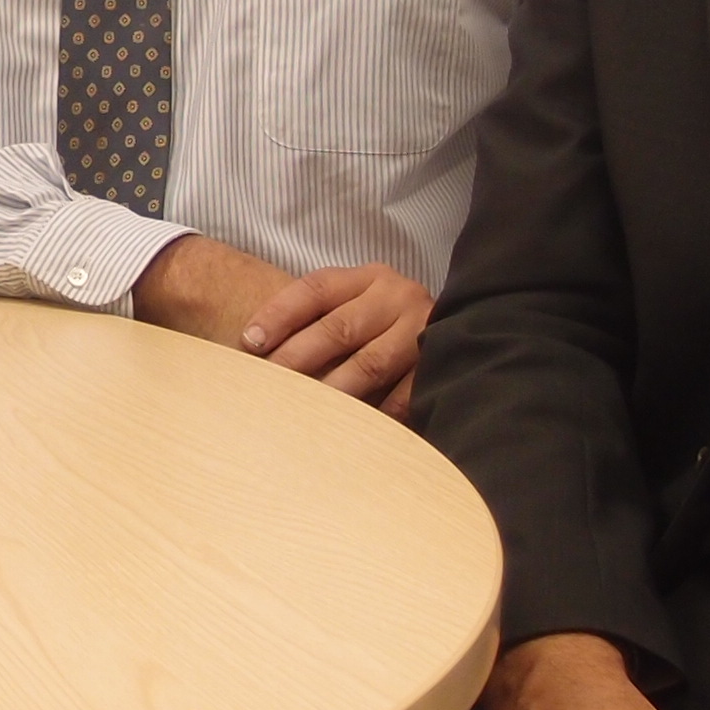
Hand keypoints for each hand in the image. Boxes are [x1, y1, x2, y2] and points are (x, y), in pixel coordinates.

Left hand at [132, 241, 429, 412]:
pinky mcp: (440, 367)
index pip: (314, 289)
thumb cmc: (381, 325)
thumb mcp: (353, 305)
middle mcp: (396, 298)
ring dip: (330, 390)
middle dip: (297, 358)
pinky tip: (349, 431)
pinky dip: (375, 413)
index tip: (247, 342)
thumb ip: (312, 319)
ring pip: (367, 364)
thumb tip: (246, 348)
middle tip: (266, 385)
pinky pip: (403, 395)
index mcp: (367, 277)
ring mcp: (422, 331)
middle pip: (338, 328)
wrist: (463, 328)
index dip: (277, 314)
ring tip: (300, 413)